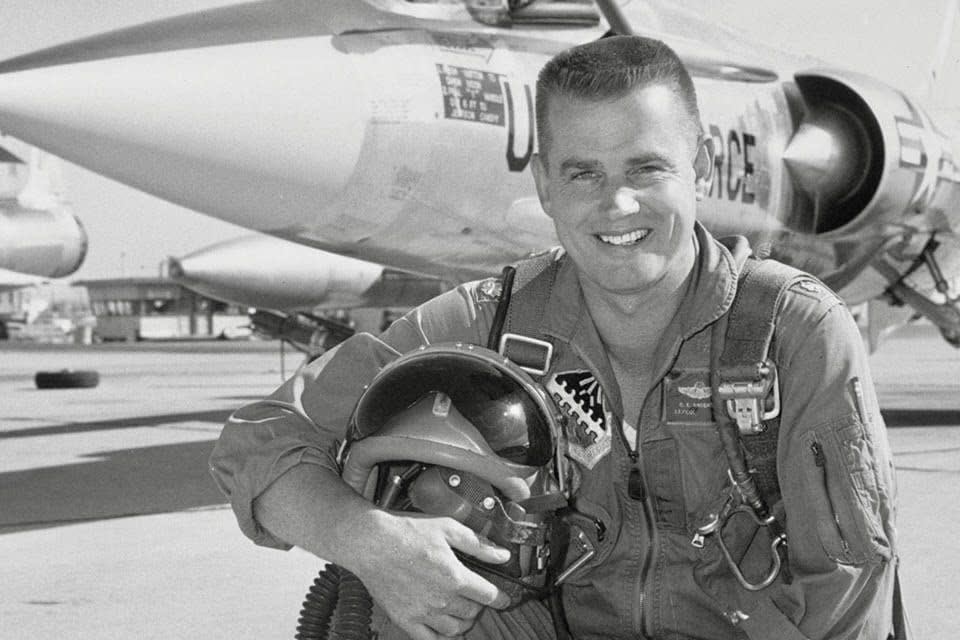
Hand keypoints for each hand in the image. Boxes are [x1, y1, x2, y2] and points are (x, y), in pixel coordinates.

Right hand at [348, 512, 511, 639]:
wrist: (370, 541)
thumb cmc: (407, 531)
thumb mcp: (448, 528)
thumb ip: (478, 544)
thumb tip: (503, 555)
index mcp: (455, 576)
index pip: (488, 596)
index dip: (501, 597)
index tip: (505, 598)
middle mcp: (441, 599)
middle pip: (472, 612)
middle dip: (478, 604)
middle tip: (475, 594)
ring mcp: (422, 612)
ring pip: (455, 629)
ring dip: (463, 621)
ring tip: (460, 609)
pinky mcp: (404, 619)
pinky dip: (442, 637)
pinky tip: (443, 626)